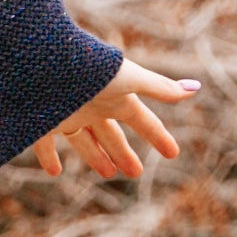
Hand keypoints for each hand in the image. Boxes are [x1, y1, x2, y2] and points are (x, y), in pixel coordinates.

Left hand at [31, 55, 197, 184]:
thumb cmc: (89, 70)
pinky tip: (55, 172)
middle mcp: (91, 105)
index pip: (141, 119)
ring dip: (96, 157)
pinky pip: (44, 144)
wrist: (40, 63)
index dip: (157, 136)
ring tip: (109, 173)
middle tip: (135, 173)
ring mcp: (66, 113)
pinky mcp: (41, 121)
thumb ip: (158, 87)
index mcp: (114, 95)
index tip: (173, 153)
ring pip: (83, 141)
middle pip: (111, 134)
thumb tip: (195, 88)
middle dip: (124, 152)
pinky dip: (49, 158)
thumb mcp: (128, 79)